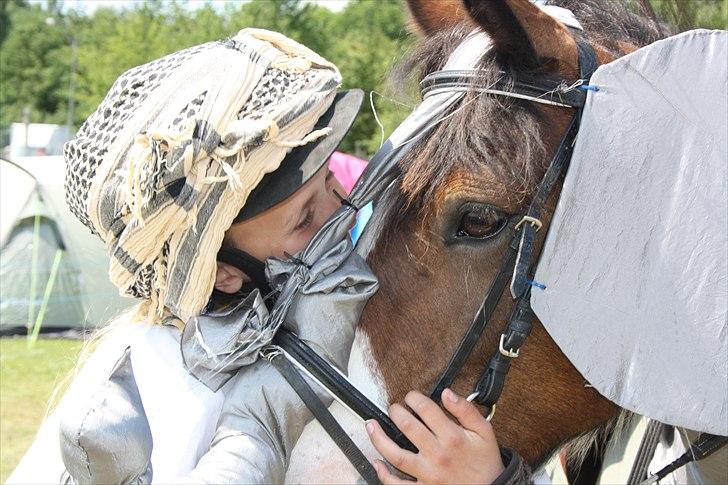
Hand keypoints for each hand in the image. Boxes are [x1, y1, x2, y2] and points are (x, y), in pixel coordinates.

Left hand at [365, 389, 504, 483]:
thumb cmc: (486, 461)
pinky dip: (384, 475)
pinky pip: (399, 484)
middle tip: (393, 408)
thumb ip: (466, 410)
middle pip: (408, 427)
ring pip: (396, 455)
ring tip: (371, 426)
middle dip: (396, 412)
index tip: (411, 396)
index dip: (414, 398)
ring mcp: (428, 473)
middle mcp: (437, 454)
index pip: (426, 409)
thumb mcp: (484, 431)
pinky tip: (376, 462)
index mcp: (452, 437)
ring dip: (379, 438)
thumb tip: (447, 394)